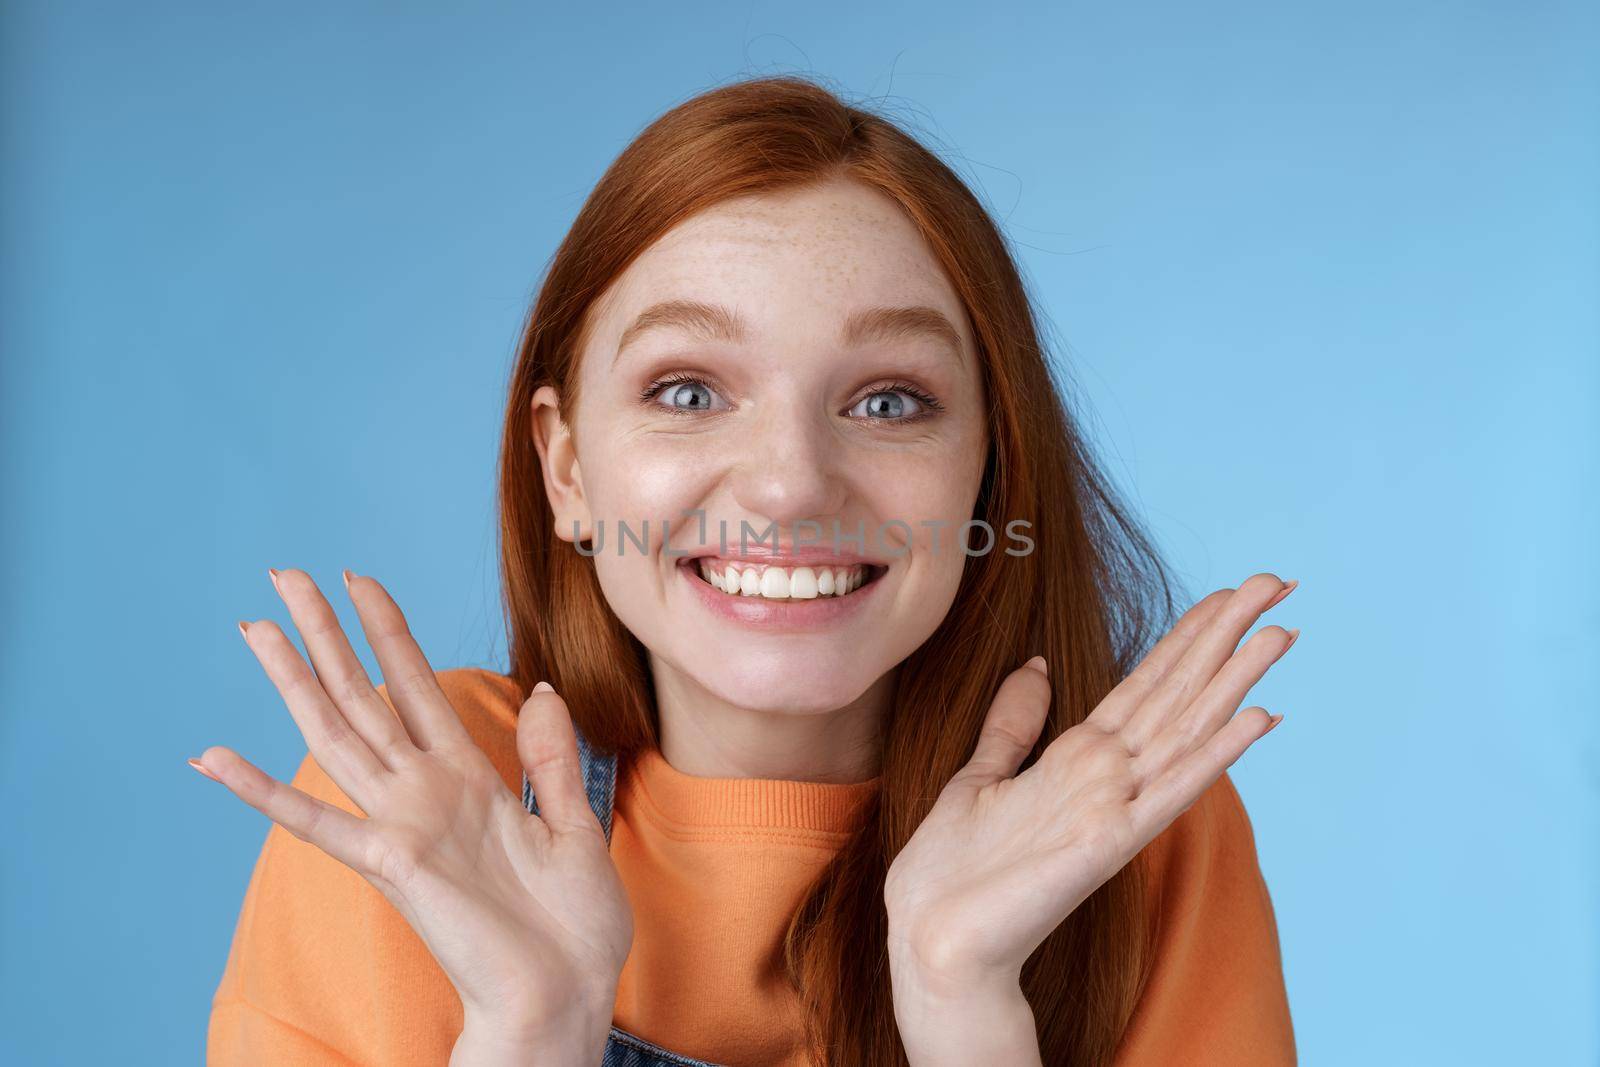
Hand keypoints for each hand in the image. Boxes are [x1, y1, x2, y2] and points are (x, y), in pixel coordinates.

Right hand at [190, 568, 630, 1063]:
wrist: (568, 997)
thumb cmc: (574, 929)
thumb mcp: (577, 827)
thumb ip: (550, 759)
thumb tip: (540, 689)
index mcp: (469, 781)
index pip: (417, 688)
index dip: (389, 633)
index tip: (361, 579)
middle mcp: (425, 793)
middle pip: (363, 695)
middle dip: (326, 632)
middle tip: (284, 573)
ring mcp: (404, 824)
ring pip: (337, 734)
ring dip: (295, 679)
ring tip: (255, 626)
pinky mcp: (393, 863)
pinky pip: (318, 821)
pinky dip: (263, 792)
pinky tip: (213, 757)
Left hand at [883, 573, 1298, 1059]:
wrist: (931, 936)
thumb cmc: (952, 867)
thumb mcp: (980, 773)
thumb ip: (1014, 722)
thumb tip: (1034, 665)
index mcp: (1079, 756)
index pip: (1148, 682)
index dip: (1188, 635)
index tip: (1227, 592)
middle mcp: (1108, 776)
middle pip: (1179, 693)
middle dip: (1226, 636)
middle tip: (1276, 584)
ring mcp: (1115, 807)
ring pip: (1187, 730)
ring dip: (1236, 682)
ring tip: (1282, 633)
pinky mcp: (1108, 840)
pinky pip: (1170, 789)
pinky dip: (1214, 756)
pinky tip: (1258, 719)